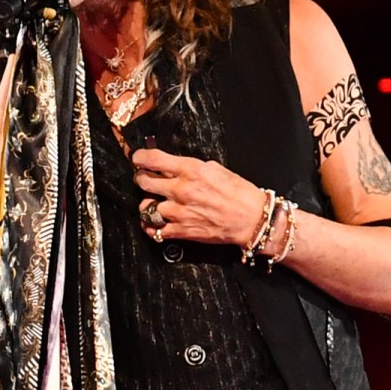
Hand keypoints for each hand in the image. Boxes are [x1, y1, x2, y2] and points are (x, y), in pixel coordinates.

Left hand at [130, 149, 273, 249]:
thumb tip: (174, 166)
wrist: (252, 219)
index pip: (154, 159)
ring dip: (148, 204)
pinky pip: (155, 230)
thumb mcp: (216, 169)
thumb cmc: (239, 194)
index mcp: (191, 170)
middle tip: (145, 179)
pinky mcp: (182, 231)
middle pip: (144, 182)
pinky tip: (155, 221)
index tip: (138, 159)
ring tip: (154, 203)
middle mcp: (182, 190)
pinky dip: (151, 226)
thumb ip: (191, 167)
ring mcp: (180, 212)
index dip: (140, 158)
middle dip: (142, 179)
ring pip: (146, 207)